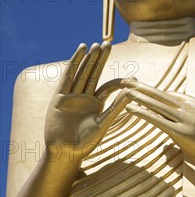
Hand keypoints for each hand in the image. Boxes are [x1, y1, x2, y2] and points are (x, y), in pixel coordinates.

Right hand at [44, 42, 127, 163]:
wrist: (65, 153)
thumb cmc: (86, 143)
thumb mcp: (104, 123)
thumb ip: (116, 107)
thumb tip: (131, 92)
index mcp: (96, 105)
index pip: (108, 87)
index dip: (118, 80)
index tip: (132, 76)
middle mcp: (84, 98)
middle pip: (93, 74)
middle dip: (100, 59)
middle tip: (108, 44)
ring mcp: (71, 96)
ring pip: (81, 73)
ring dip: (89, 59)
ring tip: (96, 45)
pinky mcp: (59, 97)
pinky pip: (68, 76)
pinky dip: (74, 63)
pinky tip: (81, 51)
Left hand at [125, 82, 194, 181]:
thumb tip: (182, 116)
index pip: (172, 96)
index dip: (156, 93)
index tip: (142, 88)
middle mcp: (191, 109)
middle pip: (162, 95)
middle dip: (143, 87)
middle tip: (128, 81)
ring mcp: (186, 120)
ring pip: (158, 105)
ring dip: (140, 97)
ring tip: (126, 91)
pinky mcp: (181, 133)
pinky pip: (158, 120)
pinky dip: (143, 113)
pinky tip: (132, 109)